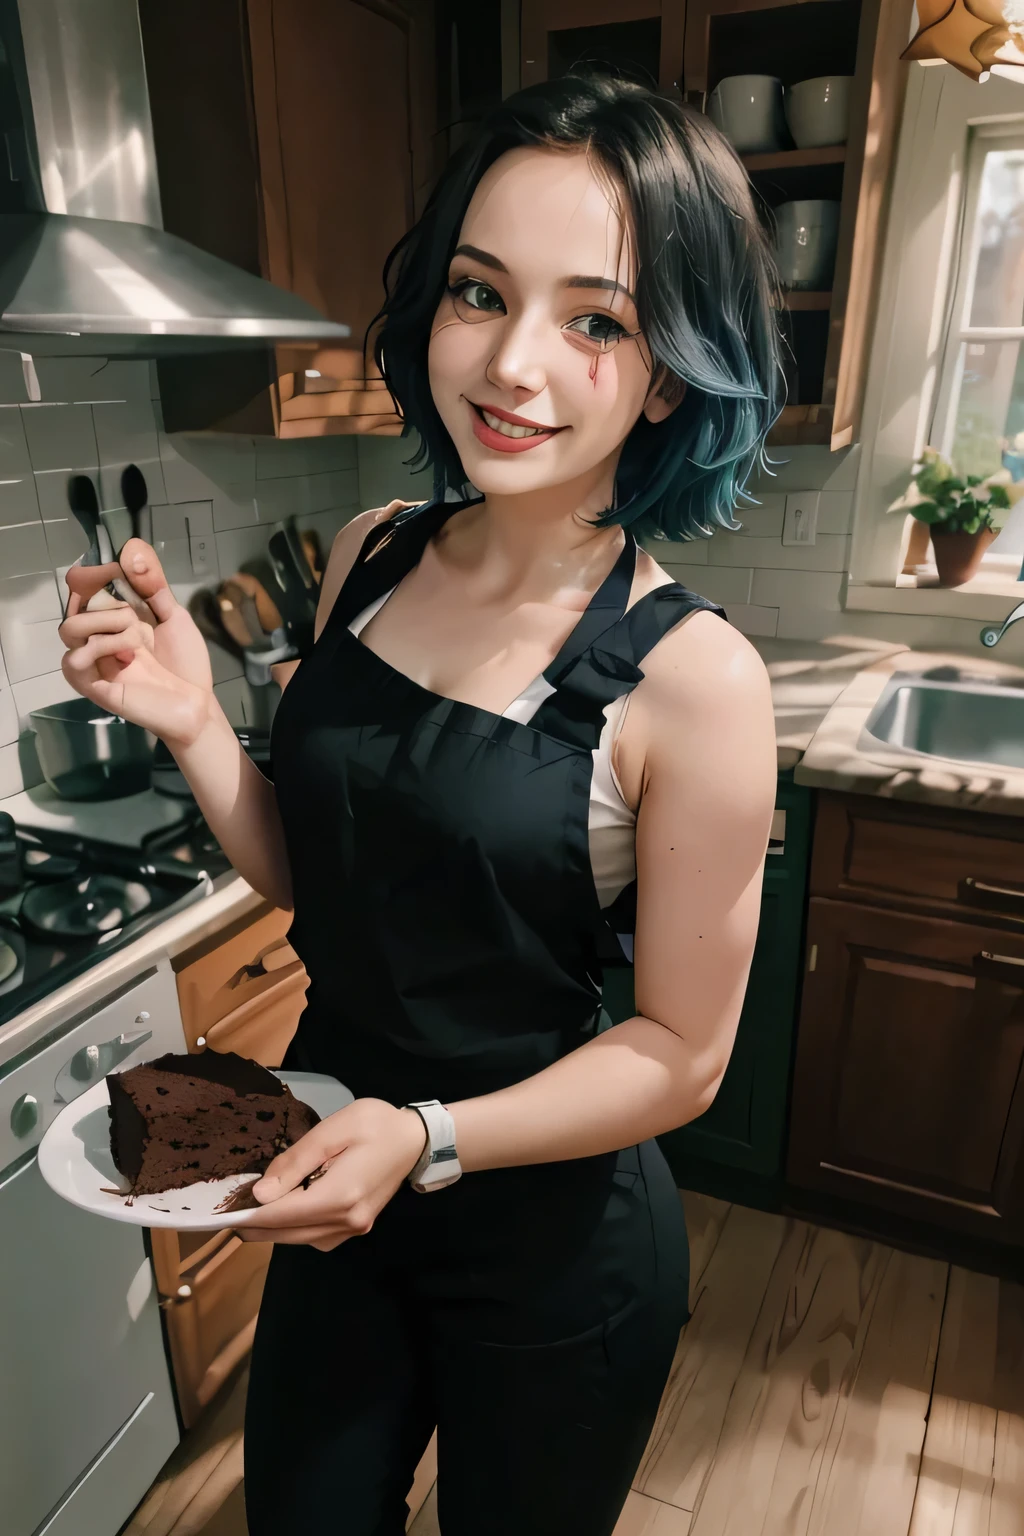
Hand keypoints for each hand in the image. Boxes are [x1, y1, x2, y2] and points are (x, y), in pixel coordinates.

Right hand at [60, 539, 213, 746]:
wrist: (197, 703)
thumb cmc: (184, 662)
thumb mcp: (173, 615)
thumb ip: (153, 585)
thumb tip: (132, 547)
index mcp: (114, 617)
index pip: (84, 587)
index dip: (93, 573)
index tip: (114, 569)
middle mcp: (99, 636)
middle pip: (73, 604)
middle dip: (101, 596)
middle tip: (133, 612)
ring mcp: (94, 661)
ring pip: (68, 628)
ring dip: (103, 623)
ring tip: (136, 637)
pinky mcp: (94, 686)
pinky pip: (72, 661)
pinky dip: (99, 649)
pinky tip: (127, 656)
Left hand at [234, 1099, 427, 1250]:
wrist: (415, 1139)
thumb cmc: (375, 1124)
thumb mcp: (333, 1130)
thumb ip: (296, 1160)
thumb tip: (260, 1194)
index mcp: (340, 1196)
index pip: (279, 1216)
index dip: (245, 1214)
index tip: (218, 1209)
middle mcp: (345, 1222)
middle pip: (284, 1234)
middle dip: (253, 1222)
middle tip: (227, 1205)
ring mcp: (352, 1230)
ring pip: (297, 1239)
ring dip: (272, 1226)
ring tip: (250, 1204)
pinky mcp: (355, 1228)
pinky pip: (313, 1236)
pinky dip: (293, 1227)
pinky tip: (284, 1207)